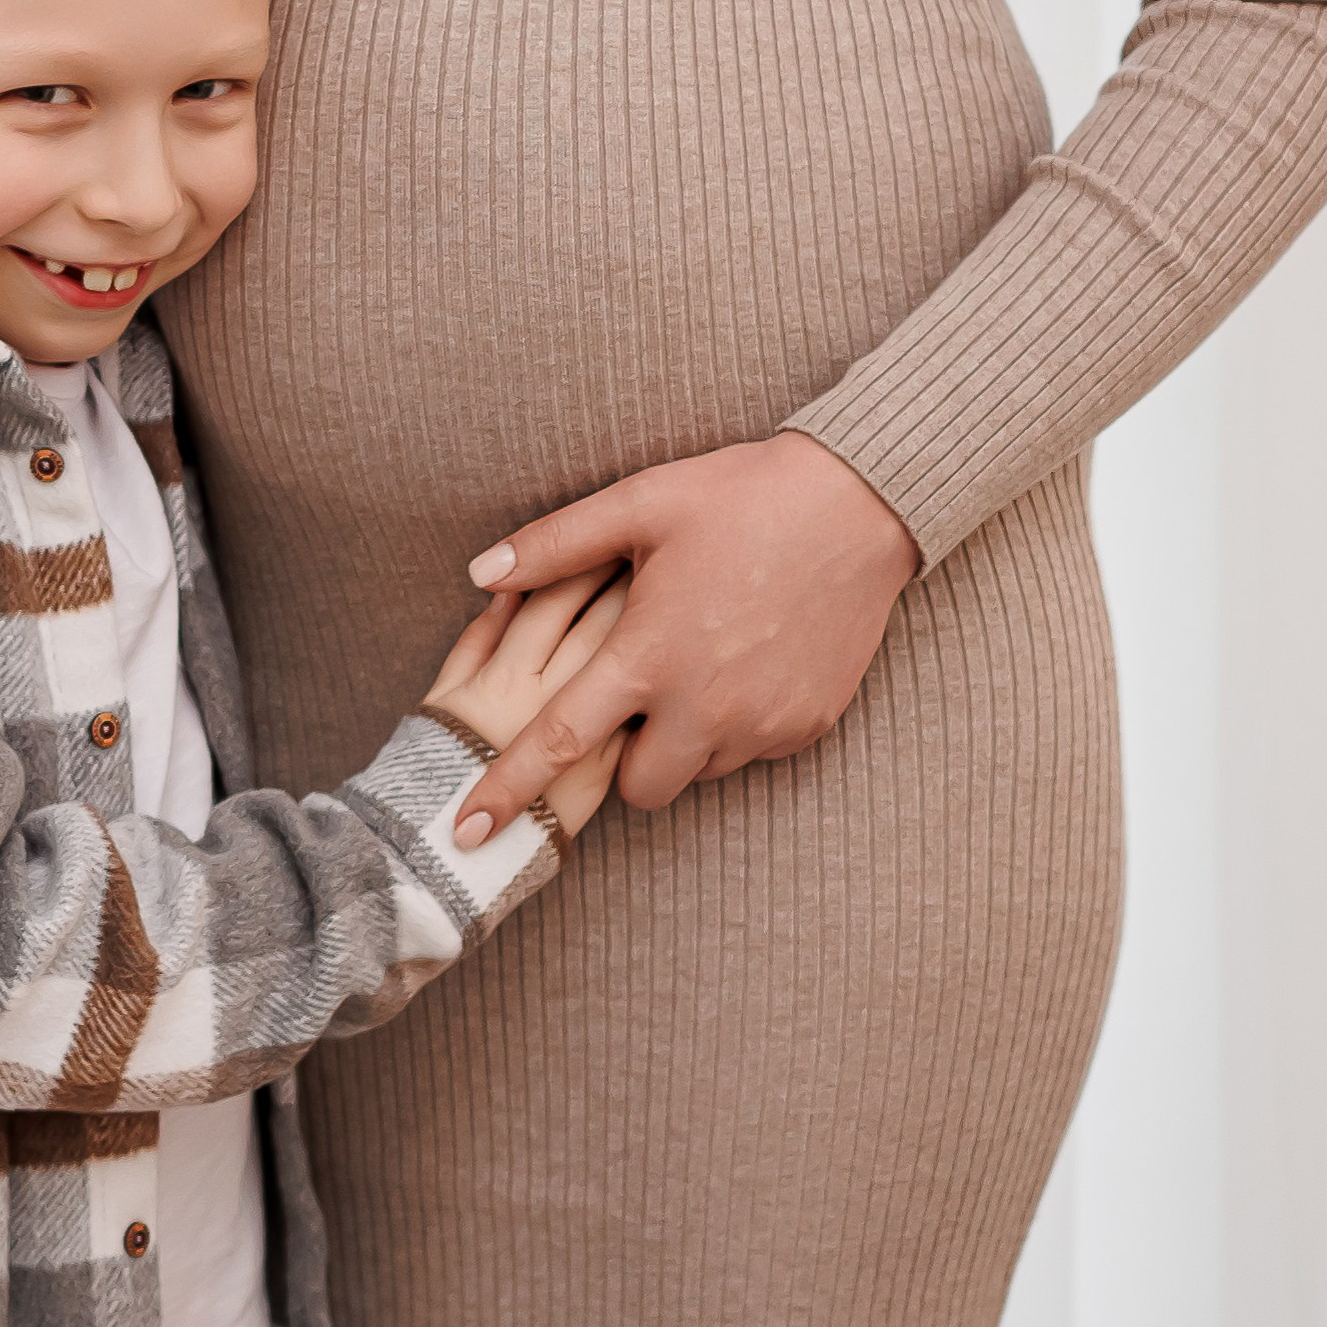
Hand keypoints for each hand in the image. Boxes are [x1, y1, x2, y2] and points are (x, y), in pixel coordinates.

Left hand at [450, 434, 919, 839]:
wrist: (861, 504)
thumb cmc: (742, 496)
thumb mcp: (640, 504)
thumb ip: (554, 545)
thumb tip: (478, 571)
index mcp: (649, 655)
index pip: (559, 742)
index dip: (508, 789)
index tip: (465, 831)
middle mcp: (704, 706)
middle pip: (637, 787)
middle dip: (622, 761)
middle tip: (638, 693)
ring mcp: (761, 723)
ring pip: (697, 771)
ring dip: (682, 740)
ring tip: (697, 663)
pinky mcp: (806, 726)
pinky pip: (751, 751)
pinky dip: (734, 725)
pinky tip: (745, 662)